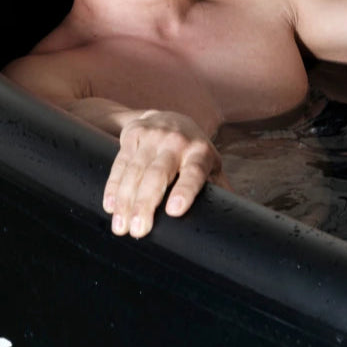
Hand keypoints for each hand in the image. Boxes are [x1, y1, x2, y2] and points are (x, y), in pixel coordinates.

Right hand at [102, 110, 225, 236]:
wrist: (166, 116)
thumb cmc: (192, 151)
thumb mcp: (210, 164)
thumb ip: (219, 189)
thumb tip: (236, 223)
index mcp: (200, 153)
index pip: (193, 173)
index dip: (185, 191)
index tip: (174, 211)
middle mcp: (176, 142)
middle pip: (158, 175)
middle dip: (146, 203)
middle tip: (139, 230)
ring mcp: (152, 138)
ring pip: (135, 172)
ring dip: (125, 201)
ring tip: (121, 227)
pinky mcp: (132, 136)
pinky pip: (119, 164)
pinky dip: (112, 187)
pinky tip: (110, 206)